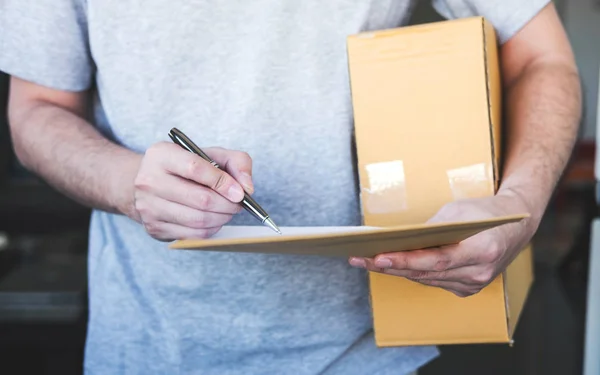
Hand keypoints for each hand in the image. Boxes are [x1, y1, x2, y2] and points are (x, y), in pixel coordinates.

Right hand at [130, 142, 253, 240]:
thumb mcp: (209, 154)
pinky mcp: (154, 228)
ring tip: (228, 210)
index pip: (196, 169)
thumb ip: (236, 161)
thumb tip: (247, 187)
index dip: (223, 182)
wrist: (148, 183)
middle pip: (201, 199)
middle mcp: (149, 181)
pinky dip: (212, 229)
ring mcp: (149, 207)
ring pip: (198, 220)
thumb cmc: (184, 167)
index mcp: (162, 155)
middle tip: (238, 203)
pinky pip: (193, 235)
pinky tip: (215, 219)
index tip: (240, 192)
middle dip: (228, 204)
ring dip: (222, 218)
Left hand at [349, 192, 535, 296]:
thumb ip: (431, 229)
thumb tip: (400, 240)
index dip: (404, 261)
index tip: (378, 257)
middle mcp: (479, 273)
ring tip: (369, 262)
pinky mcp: (469, 289)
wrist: (517, 225)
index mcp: (481, 251)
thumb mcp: (457, 211)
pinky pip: (435, 282)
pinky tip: (393, 266)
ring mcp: (475, 285)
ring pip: (427, 280)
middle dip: (390, 266)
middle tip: (360, 260)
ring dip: (397, 271)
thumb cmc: (484, 212)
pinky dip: (414, 273)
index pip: (435, 260)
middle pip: (426, 273)